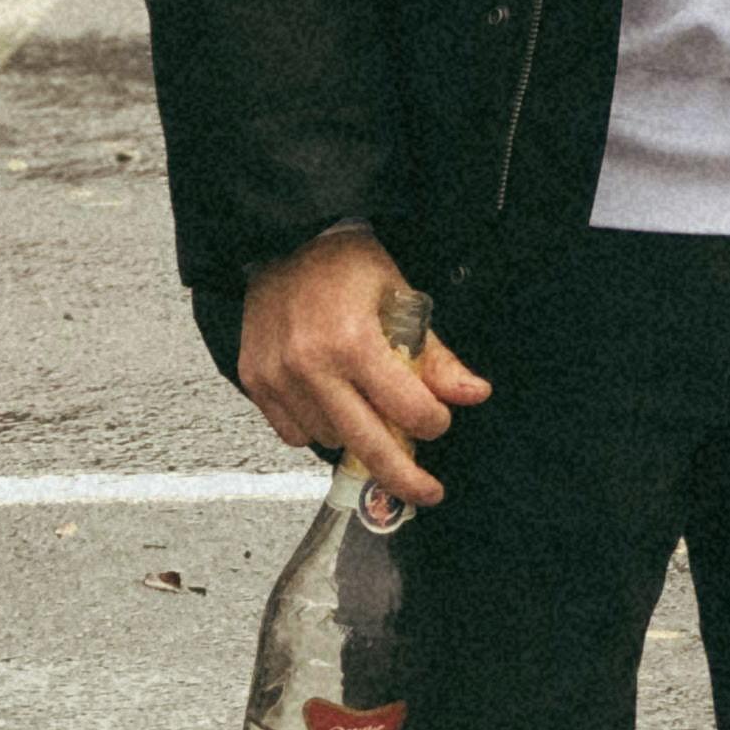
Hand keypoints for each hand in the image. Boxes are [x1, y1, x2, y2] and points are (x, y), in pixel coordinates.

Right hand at [234, 230, 490, 508]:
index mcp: (353, 340)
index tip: (439, 421)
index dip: (432, 422)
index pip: (405, 408)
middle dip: (403, 477)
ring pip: (329, 441)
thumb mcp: (403, 297)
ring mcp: (278, 378)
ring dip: (357, 438)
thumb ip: (436, 355)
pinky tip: (333, 404)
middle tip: (426, 491)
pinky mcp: (256, 382)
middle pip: (366, 445)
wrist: (286, 238)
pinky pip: (293, 433)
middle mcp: (311, 365)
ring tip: (371, 412)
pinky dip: (318, 428)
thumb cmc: (345, 263)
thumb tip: (473, 393)